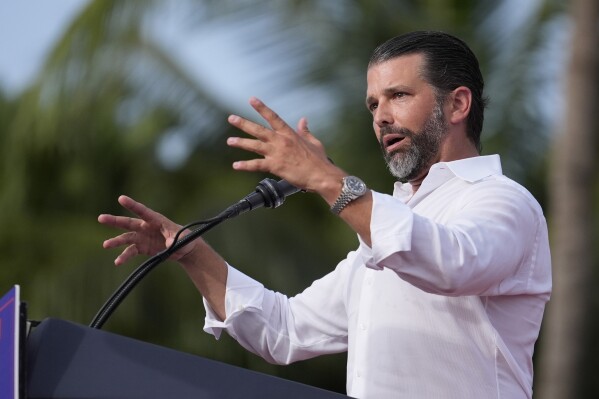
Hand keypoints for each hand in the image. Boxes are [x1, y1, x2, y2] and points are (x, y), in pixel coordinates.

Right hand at [98, 195, 193, 265]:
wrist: (184, 249)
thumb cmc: (185, 239)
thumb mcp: (182, 239)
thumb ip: (176, 240)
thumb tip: (169, 244)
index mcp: (156, 220)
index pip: (142, 211)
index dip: (132, 205)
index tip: (121, 198)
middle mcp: (146, 227)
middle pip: (128, 222)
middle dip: (114, 220)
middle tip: (101, 218)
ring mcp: (142, 237)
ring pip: (126, 238)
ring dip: (116, 241)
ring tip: (106, 245)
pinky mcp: (142, 247)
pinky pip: (130, 251)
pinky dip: (124, 257)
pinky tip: (118, 262)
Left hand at [226, 97, 342, 194]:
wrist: (322, 175)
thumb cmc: (319, 161)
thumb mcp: (314, 142)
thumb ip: (305, 131)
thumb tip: (303, 120)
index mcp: (289, 134)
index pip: (273, 117)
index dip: (261, 108)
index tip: (251, 99)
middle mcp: (281, 141)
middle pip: (258, 129)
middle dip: (243, 123)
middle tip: (231, 118)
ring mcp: (277, 153)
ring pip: (254, 145)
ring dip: (241, 143)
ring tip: (230, 141)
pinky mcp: (275, 166)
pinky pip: (256, 165)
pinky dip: (245, 165)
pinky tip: (236, 165)